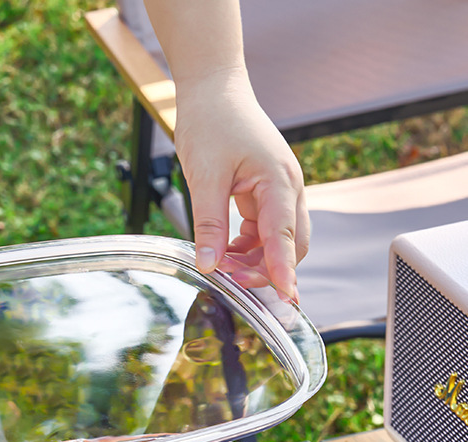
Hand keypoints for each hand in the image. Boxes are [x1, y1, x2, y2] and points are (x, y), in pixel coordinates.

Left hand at [173, 68, 308, 302]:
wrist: (214, 90)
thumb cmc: (212, 122)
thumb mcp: (205, 177)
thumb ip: (209, 224)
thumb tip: (209, 264)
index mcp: (279, 179)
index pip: (285, 234)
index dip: (283, 269)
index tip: (285, 295)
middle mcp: (287, 187)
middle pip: (292, 243)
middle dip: (268, 270)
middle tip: (235, 285)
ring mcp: (279, 191)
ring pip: (278, 240)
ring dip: (256, 261)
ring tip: (224, 269)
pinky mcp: (265, 194)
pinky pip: (264, 231)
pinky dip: (248, 248)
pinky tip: (226, 253)